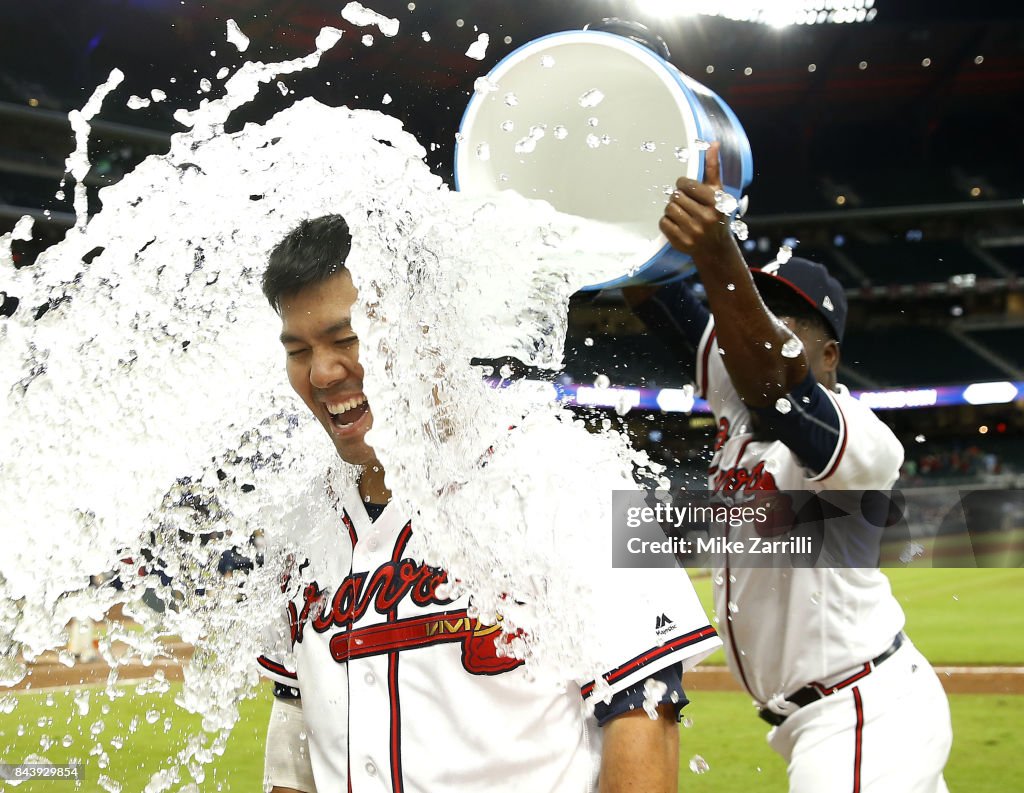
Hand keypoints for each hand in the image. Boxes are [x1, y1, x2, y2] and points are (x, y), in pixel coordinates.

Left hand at [659, 141, 732, 259]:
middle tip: (685, 203)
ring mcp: (693, 231)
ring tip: (681, 213)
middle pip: (676, 197)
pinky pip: (663, 223)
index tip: (686, 188)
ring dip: (671, 209)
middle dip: (678, 198)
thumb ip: (713, 168)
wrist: (715, 248)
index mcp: (715, 203)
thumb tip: (713, 144)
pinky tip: (677, 224)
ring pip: (668, 209)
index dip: (682, 184)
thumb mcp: (719, 192)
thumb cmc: (716, 214)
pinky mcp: (681, 242)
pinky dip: (666, 222)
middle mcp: (705, 218)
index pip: (687, 185)